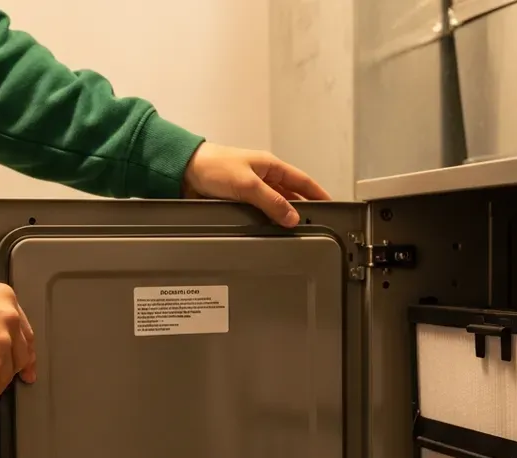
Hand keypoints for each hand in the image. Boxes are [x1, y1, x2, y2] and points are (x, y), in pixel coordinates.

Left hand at [182, 142, 331, 227]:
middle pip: (290, 195)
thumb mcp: (247, 184)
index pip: (302, 180)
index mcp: (270, 166)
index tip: (331, 204)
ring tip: (293, 232)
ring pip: (274, 205)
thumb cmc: (213, 166)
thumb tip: (292, 217)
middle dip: (301, 208)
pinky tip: (269, 230)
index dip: (317, 193)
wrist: (184, 172)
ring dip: (281, 216)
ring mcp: (251, 189)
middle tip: (314, 224)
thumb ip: (271, 201)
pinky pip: (258, 212)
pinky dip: (266, 220)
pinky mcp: (238, 200)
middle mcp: (263, 177)